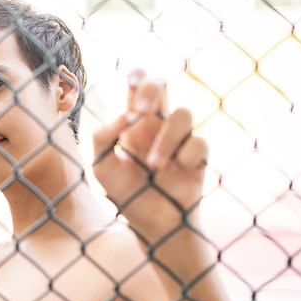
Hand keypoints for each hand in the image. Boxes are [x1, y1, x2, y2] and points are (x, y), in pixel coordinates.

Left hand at [92, 69, 207, 243]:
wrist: (150, 225)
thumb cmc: (124, 193)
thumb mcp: (101, 168)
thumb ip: (101, 139)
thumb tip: (123, 115)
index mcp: (133, 123)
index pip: (136, 84)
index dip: (136, 75)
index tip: (130, 83)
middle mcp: (156, 125)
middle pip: (162, 82)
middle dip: (152, 90)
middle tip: (139, 112)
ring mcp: (180, 138)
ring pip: (183, 114)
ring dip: (166, 139)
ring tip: (154, 166)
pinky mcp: (198, 156)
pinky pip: (199, 142)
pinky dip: (185, 156)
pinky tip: (176, 172)